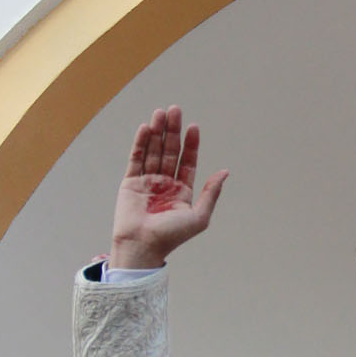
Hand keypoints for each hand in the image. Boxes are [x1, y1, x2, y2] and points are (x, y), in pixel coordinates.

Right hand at [109, 106, 227, 268]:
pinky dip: (141, 143)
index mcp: (181, 191)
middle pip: (170, 151)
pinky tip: (146, 128)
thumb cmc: (171, 236)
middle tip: (175, 110)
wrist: (142, 246)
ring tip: (161, 113)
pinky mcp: (130, 182)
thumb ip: (211, 193)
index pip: (188, 162)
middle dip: (172, 131)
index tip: (193, 127)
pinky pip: (136, 159)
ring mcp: (147, 182)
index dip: (191, 144)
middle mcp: (165, 184)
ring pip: (153, 151)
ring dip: (157, 132)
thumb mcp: (199, 216)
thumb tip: (225, 172)